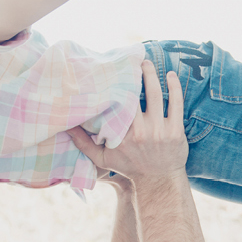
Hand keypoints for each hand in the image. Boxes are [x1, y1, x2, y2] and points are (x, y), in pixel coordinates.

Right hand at [67, 61, 186, 181]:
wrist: (159, 181)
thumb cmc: (130, 167)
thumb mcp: (102, 159)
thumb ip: (83, 143)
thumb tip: (65, 127)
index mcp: (121, 135)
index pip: (117, 104)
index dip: (115, 86)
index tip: (112, 71)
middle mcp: (140, 131)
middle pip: (136, 94)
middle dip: (135, 74)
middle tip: (133, 61)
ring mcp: (160, 130)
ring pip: (156, 94)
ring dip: (152, 75)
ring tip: (147, 62)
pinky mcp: (176, 131)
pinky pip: (176, 103)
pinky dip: (174, 87)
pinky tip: (171, 75)